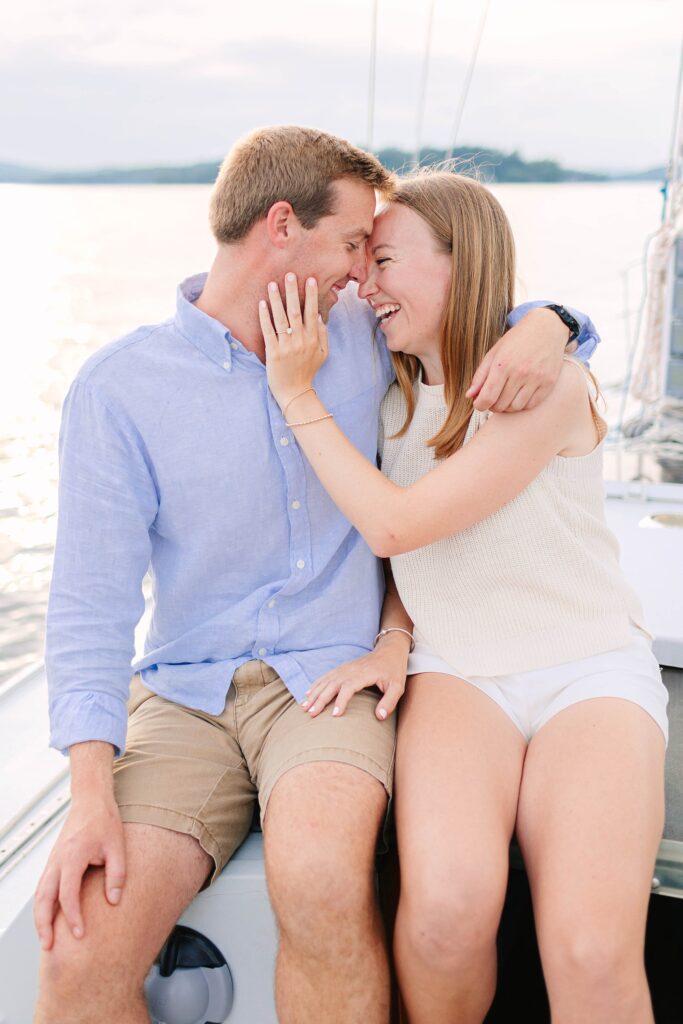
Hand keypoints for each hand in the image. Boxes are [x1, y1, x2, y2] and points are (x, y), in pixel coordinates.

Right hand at [33, 795, 125, 949]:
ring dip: (40, 917)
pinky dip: (42, 905)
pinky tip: (49, 918)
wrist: (91, 801)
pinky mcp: (54, 862)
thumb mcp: (117, 847)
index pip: (68, 893)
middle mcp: (58, 860)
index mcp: (73, 855)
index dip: (72, 916)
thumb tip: (114, 900)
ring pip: (39, 894)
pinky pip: (43, 887)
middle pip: (43, 898)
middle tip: (48, 946)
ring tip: (45, 939)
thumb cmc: (104, 821)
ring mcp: (53, 861)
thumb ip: (117, 875)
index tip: (80, 934)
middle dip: (43, 924)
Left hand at [260, 273, 328, 410]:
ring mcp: (286, 346)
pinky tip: (262, 304)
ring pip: (281, 319)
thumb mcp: (322, 355)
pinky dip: (265, 317)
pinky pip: (268, 331)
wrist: (295, 393)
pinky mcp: (273, 353)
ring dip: (277, 300)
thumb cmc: (307, 372)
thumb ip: (322, 335)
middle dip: (293, 292)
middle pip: (297, 312)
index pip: (312, 313)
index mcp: (313, 339)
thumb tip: (319, 317)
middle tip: (290, 274)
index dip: (311, 295)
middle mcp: (300, 341)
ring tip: (272, 284)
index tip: (309, 279)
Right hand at [302, 633, 409, 719]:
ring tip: (304, 707)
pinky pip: (326, 676)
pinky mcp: (343, 668)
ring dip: (314, 693)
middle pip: (332, 684)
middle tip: (311, 713)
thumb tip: (379, 717)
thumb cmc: (394, 670)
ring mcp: (345, 668)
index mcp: (364, 674)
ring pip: (326, 681)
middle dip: (320, 699)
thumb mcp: (398, 687)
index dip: (341, 700)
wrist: (389, 650)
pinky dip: (316, 685)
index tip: (335, 715)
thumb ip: (389, 702)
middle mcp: (351, 670)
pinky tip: (308, 693)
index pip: (349, 687)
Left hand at [467, 307, 567, 411]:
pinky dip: (522, 404)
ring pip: (515, 408)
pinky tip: (519, 395)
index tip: (479, 404)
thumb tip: (470, 395)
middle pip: (500, 405)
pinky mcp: (549, 382)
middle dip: (492, 405)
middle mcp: (520, 372)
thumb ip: (481, 375)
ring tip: (505, 397)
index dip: (479, 405)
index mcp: (502, 364)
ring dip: (507, 407)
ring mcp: (536, 378)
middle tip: (493, 398)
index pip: (487, 397)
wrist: (546, 327)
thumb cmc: (517, 340)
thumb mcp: (494, 353)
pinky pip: (531, 405)